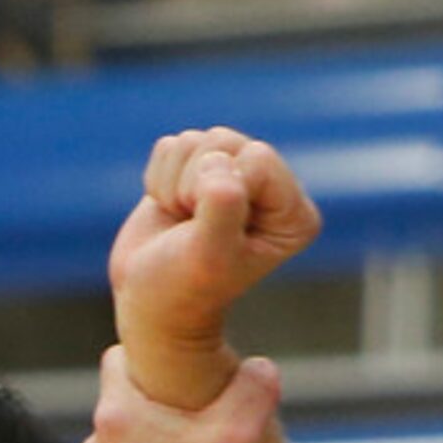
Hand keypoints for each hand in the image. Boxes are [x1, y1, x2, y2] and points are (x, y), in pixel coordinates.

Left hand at [82, 345, 281, 442]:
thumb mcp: (240, 435)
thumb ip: (253, 389)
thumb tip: (261, 368)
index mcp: (118, 413)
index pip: (119, 356)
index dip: (152, 352)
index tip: (182, 362)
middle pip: (126, 400)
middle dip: (161, 400)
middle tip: (201, 409)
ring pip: (128, 442)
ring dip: (156, 441)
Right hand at [109, 131, 321, 408]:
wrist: (149, 302)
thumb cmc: (184, 289)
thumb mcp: (210, 257)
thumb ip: (223, 208)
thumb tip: (218, 164)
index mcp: (293, 214)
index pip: (257, 159)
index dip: (220, 191)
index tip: (211, 233)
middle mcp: (270, 188)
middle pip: (225, 142)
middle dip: (194, 185)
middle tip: (192, 229)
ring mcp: (234, 174)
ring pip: (196, 140)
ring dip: (174, 186)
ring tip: (182, 224)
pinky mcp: (198, 168)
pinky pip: (171, 146)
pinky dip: (159, 182)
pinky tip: (171, 213)